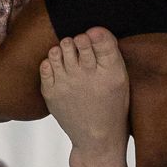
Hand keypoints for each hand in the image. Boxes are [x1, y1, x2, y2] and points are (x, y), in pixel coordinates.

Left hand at [39, 27, 130, 160]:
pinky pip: (46, 63)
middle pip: (76, 40)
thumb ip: (109, 53)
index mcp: (110, 72)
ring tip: (70, 60)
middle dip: (79, 41)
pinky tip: (61, 71)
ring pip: (58, 48)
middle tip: (82, 51)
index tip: (94, 38)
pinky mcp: (52, 92)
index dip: (95, 34)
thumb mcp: (121, 79)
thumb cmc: (112, 105)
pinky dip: (52, 63)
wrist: (97, 138)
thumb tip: (92, 29)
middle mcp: (87, 76)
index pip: (98, 37)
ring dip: (64, 50)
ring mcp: (67, 84)